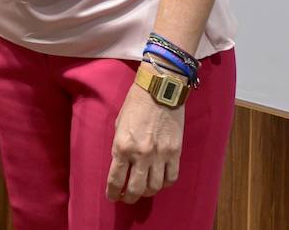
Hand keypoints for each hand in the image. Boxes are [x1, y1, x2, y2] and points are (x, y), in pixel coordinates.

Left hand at [106, 77, 185, 203]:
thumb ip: (120, 146)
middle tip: (127, 198)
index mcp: (122, 146)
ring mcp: (160, 155)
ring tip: (143, 190)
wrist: (159, 90)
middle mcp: (141, 154)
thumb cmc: (135, 104)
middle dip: (129, 198)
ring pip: (155, 187)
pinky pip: (171, 178)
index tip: (113, 196)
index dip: (113, 192)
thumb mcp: (119, 125)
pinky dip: (165, 184)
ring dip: (147, 192)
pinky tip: (159, 181)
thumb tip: (122, 164)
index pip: (116, 179)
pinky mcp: (175, 152)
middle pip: (136, 189)